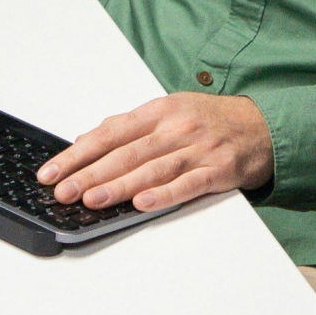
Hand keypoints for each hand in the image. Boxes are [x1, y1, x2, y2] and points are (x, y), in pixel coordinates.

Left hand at [37, 92, 273, 212]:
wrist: (263, 126)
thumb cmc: (211, 120)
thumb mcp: (169, 111)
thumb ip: (130, 127)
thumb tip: (87, 139)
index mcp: (159, 111)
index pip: (110, 132)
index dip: (78, 152)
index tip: (53, 170)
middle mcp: (176, 127)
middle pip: (126, 152)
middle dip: (90, 172)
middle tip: (63, 190)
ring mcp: (198, 149)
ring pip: (152, 168)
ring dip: (120, 185)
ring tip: (91, 199)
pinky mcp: (218, 170)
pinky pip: (188, 184)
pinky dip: (164, 194)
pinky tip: (142, 203)